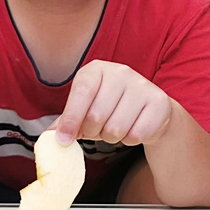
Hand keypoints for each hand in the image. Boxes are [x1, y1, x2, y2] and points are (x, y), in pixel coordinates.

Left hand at [53, 60, 172, 146]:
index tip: (63, 140)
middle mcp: (121, 72)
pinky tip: (134, 128)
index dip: (71, 119)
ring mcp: (142, 85)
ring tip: (116, 128)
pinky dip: (131, 140)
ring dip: (112, 138)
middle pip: (96, 116)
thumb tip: (50, 136)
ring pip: (115, 129)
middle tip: (98, 130)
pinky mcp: (159, 103)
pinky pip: (136, 135)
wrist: (151, 110)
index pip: (82, 93)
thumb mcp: (86, 108)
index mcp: (97, 69)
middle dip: (93, 132)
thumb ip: (68, 121)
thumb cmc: (112, 108)